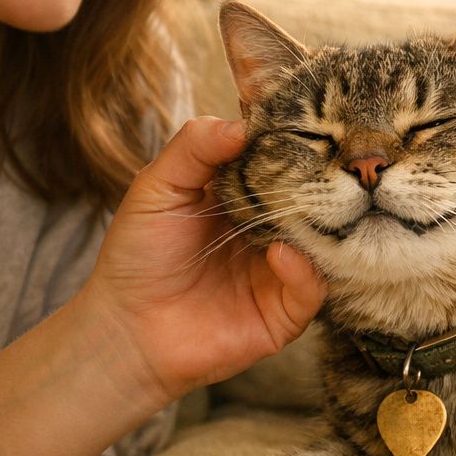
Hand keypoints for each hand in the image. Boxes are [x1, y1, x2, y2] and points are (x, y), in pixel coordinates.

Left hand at [75, 116, 324, 404]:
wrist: (125, 331)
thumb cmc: (137, 256)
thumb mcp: (157, 188)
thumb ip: (194, 149)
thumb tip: (244, 125)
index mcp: (246, 198)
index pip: (286, 165)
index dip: (297, 145)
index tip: (312, 125)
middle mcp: (271, 232)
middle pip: (314, 202)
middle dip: (321, 184)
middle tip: (330, 163)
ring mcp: (282, 272)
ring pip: (324, 244)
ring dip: (320, 227)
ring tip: (306, 209)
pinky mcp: (286, 313)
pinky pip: (313, 288)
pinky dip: (303, 270)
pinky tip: (279, 255)